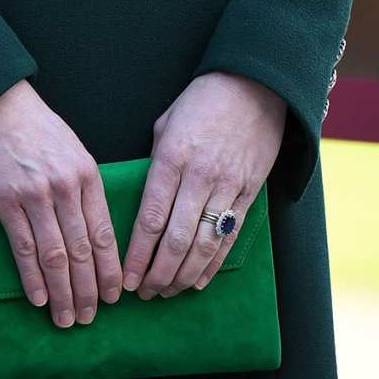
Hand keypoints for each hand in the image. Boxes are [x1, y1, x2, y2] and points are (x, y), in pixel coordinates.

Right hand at [0, 78, 122, 327]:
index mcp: (87, 173)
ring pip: (56, 256)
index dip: (110, 270)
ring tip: (67, 319)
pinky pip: (24, 248)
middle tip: (90, 318)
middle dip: (89, 290)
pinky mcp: (6, 200)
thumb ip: (84, 186)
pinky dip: (33, 278)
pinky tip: (40, 299)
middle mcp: (66, 186)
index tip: (114, 296)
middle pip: (82, 251)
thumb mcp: (72, 149)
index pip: (104, 233)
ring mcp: (36, 194)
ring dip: (63, 293)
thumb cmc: (36, 127)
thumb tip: (93, 230)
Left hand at [121, 71, 286, 299]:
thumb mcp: (167, 124)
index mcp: (172, 158)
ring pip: (204, 245)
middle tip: (143, 293)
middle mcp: (199, 177)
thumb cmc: (201, 101)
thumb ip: (157, 162)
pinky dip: (213, 263)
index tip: (125, 278)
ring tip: (166, 291)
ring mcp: (227, 187)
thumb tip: (146, 198)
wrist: (253, 85)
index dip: (137, 255)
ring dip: (183, 275)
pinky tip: (197, 281)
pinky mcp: (249, 192)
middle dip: (157, 273)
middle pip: (176, 240)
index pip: (150, 218)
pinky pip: (229, 236)